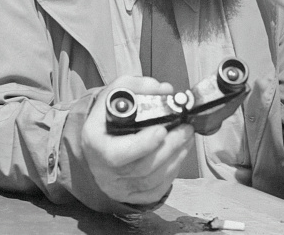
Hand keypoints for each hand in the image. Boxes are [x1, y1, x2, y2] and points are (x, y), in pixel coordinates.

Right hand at [81, 77, 194, 204]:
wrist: (101, 141)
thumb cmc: (110, 116)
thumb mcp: (115, 94)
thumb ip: (137, 86)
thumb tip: (165, 90)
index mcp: (96, 145)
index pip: (118, 154)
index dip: (142, 145)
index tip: (162, 130)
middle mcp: (104, 171)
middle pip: (142, 168)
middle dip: (170, 146)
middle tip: (186, 128)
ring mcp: (119, 187)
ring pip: (153, 180)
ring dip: (176, 157)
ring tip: (188, 136)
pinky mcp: (133, 196)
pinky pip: (157, 189)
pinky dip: (173, 171)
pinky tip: (180, 152)